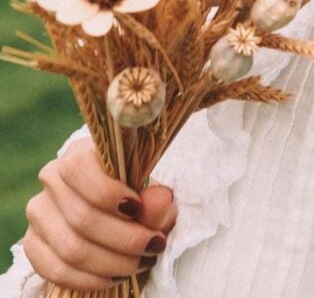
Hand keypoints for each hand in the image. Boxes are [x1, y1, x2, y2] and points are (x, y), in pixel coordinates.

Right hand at [23, 136, 177, 290]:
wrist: (116, 214)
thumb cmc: (136, 198)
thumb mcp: (153, 195)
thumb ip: (157, 199)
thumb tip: (161, 199)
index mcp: (79, 152)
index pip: (78, 169)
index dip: (109, 193)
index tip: (138, 209)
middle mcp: (52, 178)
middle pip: (81, 217)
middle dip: (125, 239)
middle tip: (153, 246)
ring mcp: (39, 211)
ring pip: (71, 248)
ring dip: (113, 263)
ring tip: (141, 262)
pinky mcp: (33, 243)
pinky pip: (57, 270)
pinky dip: (91, 279)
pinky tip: (116, 275)